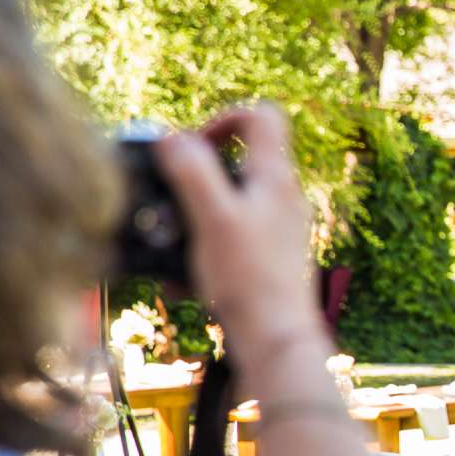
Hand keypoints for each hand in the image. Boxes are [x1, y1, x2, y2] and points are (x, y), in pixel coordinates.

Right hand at [152, 104, 321, 359]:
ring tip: (170, 246)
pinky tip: (181, 279)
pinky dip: (204, 250)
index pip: (261, 116)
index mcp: (276, 178)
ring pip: (230, 204)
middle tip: (172, 198)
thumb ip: (193, 173)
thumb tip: (174, 137)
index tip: (193, 148)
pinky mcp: (270, 257)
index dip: (223, 119)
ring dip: (194, 218)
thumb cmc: (250, 280)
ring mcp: (280, 228)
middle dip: (198, 176)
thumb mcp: (213, 218)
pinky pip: (230, 240)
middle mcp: (284, 198)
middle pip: (240, 161)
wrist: (277, 339)